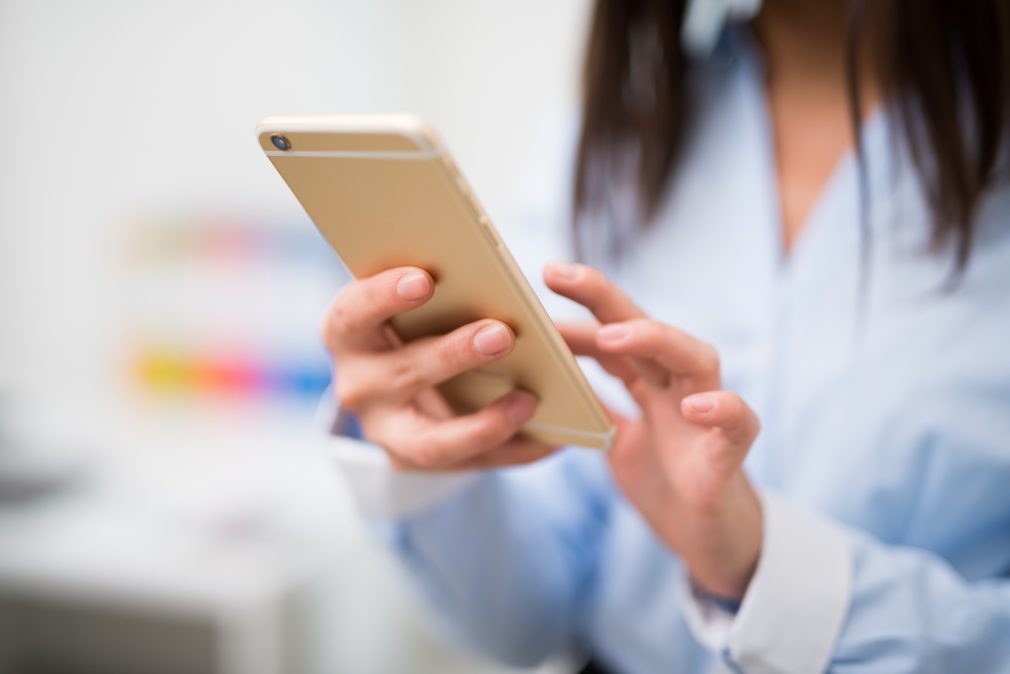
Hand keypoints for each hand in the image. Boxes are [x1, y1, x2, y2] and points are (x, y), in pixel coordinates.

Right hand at [323, 266, 554, 469]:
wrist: (396, 381)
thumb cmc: (414, 319)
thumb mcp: (411, 300)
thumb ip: (438, 290)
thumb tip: (492, 279)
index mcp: (348, 333)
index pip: (353, 313)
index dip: (384, 296)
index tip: (424, 279)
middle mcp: (357, 386)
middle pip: (401, 374)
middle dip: (454, 355)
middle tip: (502, 334)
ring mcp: (384, 431)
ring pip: (429, 440)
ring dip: (484, 423)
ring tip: (530, 401)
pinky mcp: (416, 462)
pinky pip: (469, 464)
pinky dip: (512, 451)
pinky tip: (552, 440)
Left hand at [545, 262, 762, 599]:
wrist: (707, 539)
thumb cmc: (663, 481)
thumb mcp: (612, 441)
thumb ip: (592, 407)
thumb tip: (542, 381)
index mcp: (649, 383)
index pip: (612, 333)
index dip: (576, 310)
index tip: (532, 287)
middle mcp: (678, 387)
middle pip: (647, 328)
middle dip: (603, 297)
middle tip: (556, 273)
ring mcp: (707, 416)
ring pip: (696, 359)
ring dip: (655, 340)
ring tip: (611, 336)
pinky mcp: (730, 455)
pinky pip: (739, 423)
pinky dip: (722, 409)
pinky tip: (696, 405)